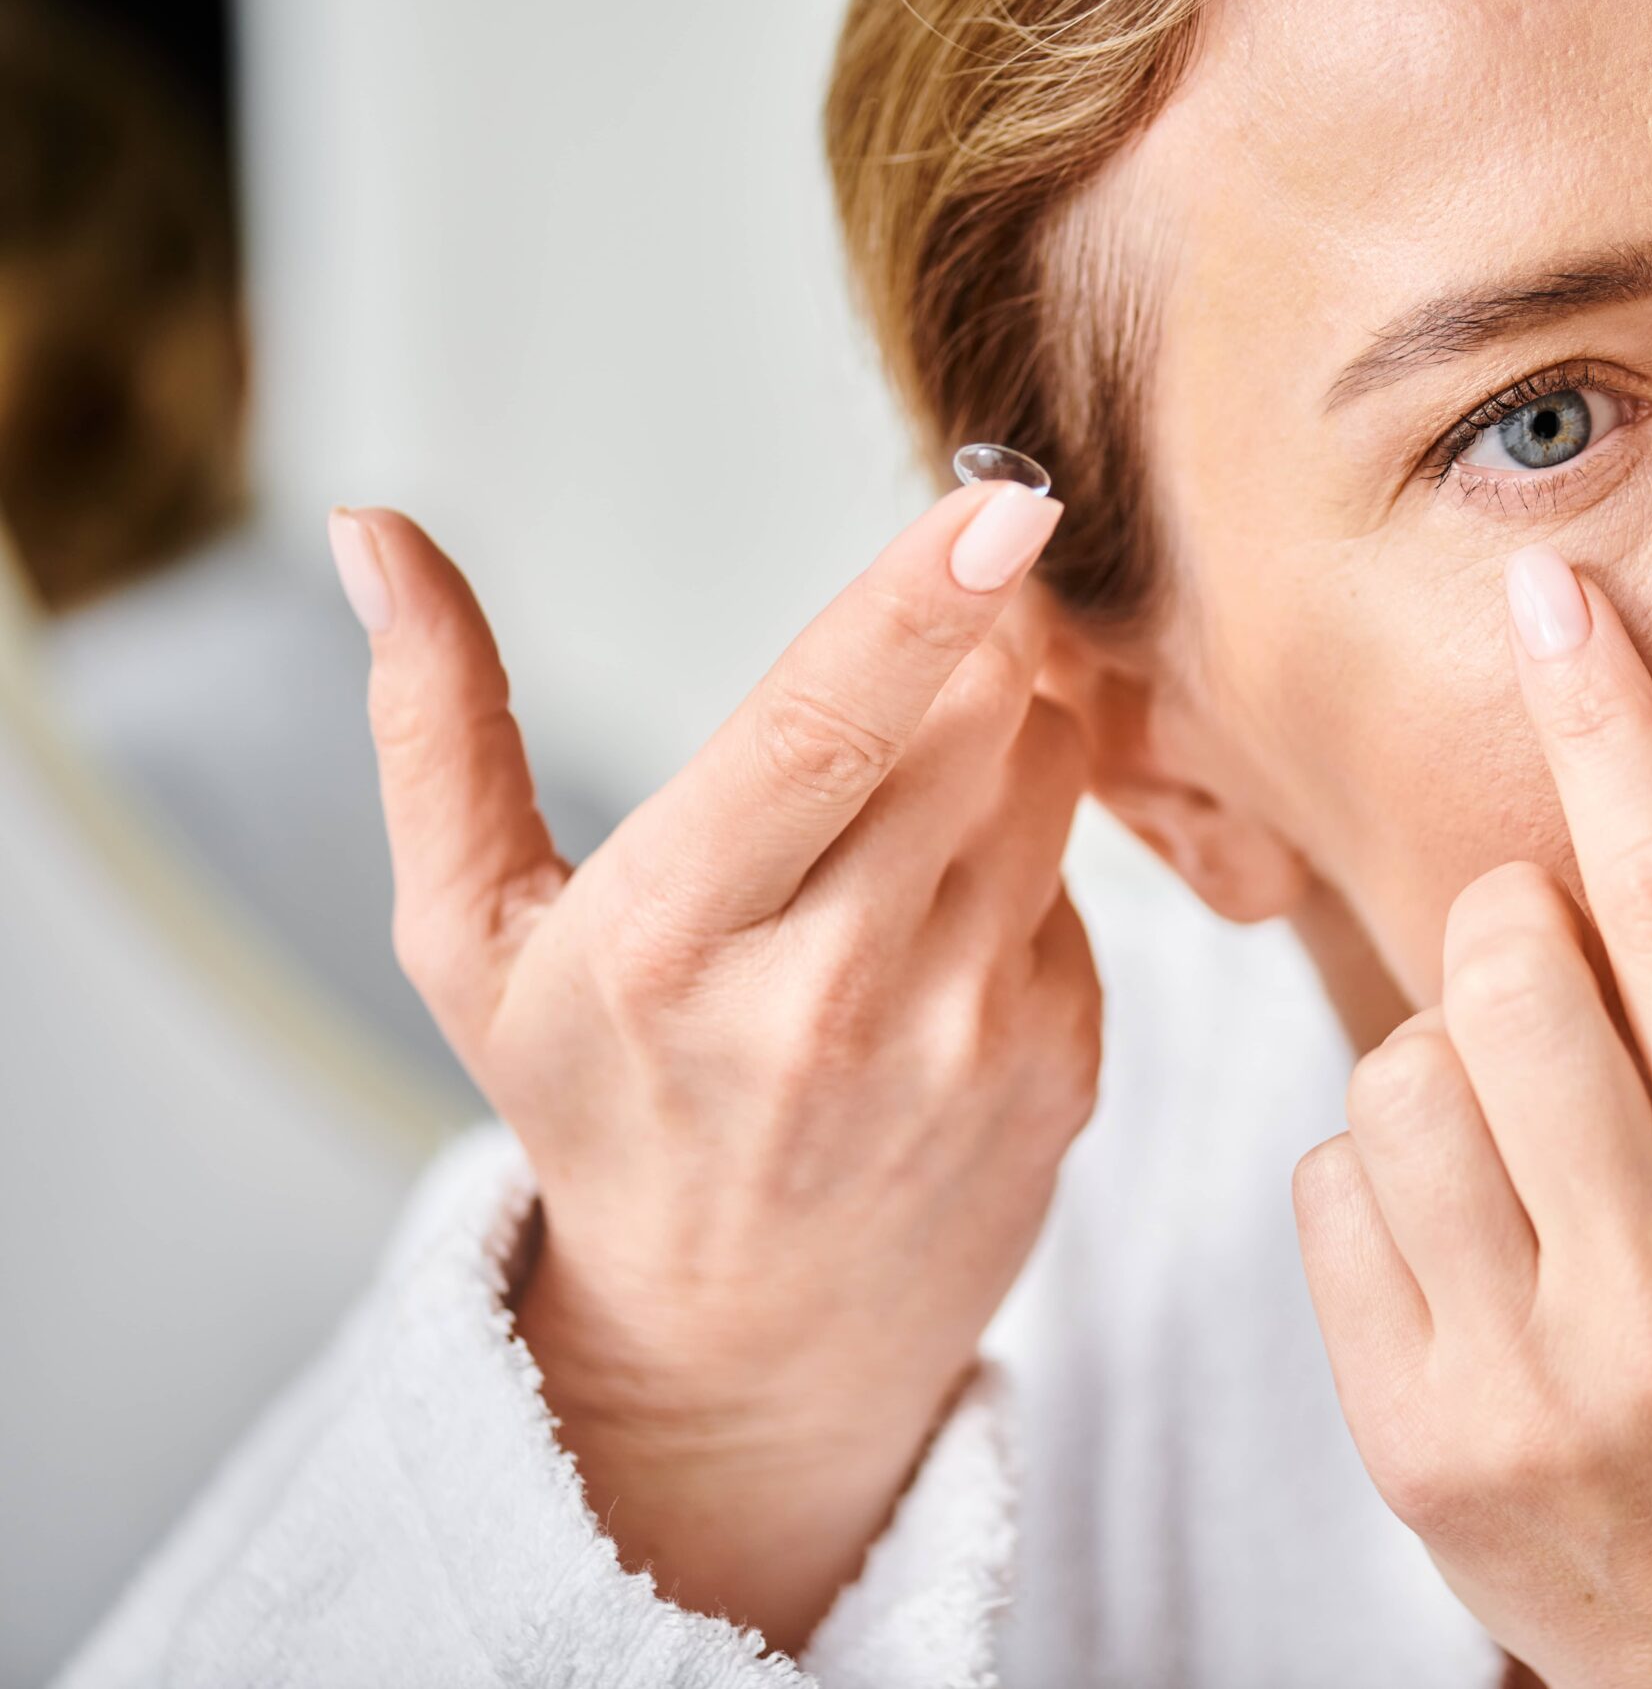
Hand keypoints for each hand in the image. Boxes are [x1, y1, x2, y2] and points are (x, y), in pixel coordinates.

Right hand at [328, 480, 1095, 1651]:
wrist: (744, 1346)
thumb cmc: (600, 1113)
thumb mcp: (474, 943)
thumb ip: (436, 730)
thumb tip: (376, 533)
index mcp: (670, 943)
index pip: (818, 729)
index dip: (918, 601)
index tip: (1006, 500)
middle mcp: (831, 998)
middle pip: (978, 722)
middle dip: (962, 653)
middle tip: (904, 677)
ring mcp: (967, 1043)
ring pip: (1049, 781)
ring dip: (1001, 747)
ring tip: (896, 827)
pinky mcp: (1065, 1069)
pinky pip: (1081, 883)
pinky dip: (1021, 871)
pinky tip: (937, 946)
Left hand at [1291, 546, 1651, 1688]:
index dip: (1620, 739)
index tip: (1557, 600)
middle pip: (1514, 970)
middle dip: (1532, 921)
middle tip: (1584, 980)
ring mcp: (1510, 1373)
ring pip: (1402, 1068)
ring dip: (1459, 1046)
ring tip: (1543, 1123)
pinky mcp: (1403, 1423)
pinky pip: (1333, 1183)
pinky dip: (1389, 1157)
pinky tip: (1480, 1217)